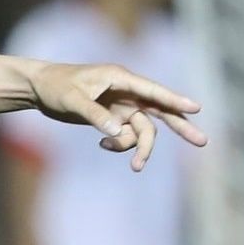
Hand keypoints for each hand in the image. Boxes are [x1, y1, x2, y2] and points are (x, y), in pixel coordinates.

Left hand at [29, 61, 206, 170]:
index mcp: (120, 78)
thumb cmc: (55, 86)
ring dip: (140, 148)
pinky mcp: (114, 117)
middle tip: (203, 142)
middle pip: (160, 110)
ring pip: (144, 130)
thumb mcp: (72, 100)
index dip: (174, 100)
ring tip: (135, 166)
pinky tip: (102, 145)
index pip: (152, 91)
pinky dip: (120, 144)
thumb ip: (95, 115)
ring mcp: (122, 106)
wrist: (40, 89)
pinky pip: (127, 135)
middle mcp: (127, 92)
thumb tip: (118, 131)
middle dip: (181, 126)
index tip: (196, 108)